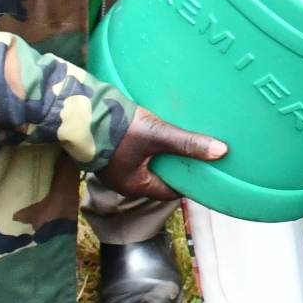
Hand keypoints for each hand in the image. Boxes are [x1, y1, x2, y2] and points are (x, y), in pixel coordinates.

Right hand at [94, 110, 227, 203]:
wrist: (80, 111)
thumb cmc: (118, 128)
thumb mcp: (158, 135)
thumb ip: (187, 143)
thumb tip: (221, 152)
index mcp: (135, 185)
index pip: (171, 191)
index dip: (188, 181)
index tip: (205, 170)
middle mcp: (123, 182)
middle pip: (159, 178)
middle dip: (176, 167)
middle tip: (197, 154)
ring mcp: (114, 168)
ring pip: (147, 165)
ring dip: (161, 155)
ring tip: (181, 142)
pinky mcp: (109, 152)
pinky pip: (135, 155)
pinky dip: (149, 148)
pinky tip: (158, 134)